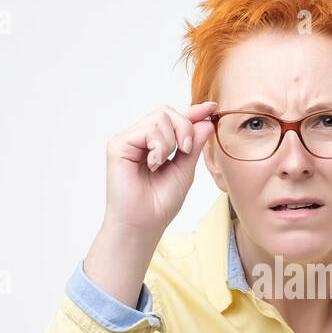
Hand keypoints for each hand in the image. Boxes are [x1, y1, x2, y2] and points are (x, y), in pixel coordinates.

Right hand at [104, 102, 218, 237]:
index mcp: (155, 145)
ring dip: (171, 141)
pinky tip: (153, 164)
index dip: (193, 112)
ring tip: (163, 163)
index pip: (173, 119)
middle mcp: (139, 139)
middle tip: (185, 150)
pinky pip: (148, 129)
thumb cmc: (160, 204)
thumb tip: (205, 121)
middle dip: (185, 127)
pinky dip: (159, 146)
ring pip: (160, 117)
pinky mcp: (118, 144)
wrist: (143, 225)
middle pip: (167, 112)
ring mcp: (128, 140)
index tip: (213, 107)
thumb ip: (193, 145)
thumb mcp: (185, 170)